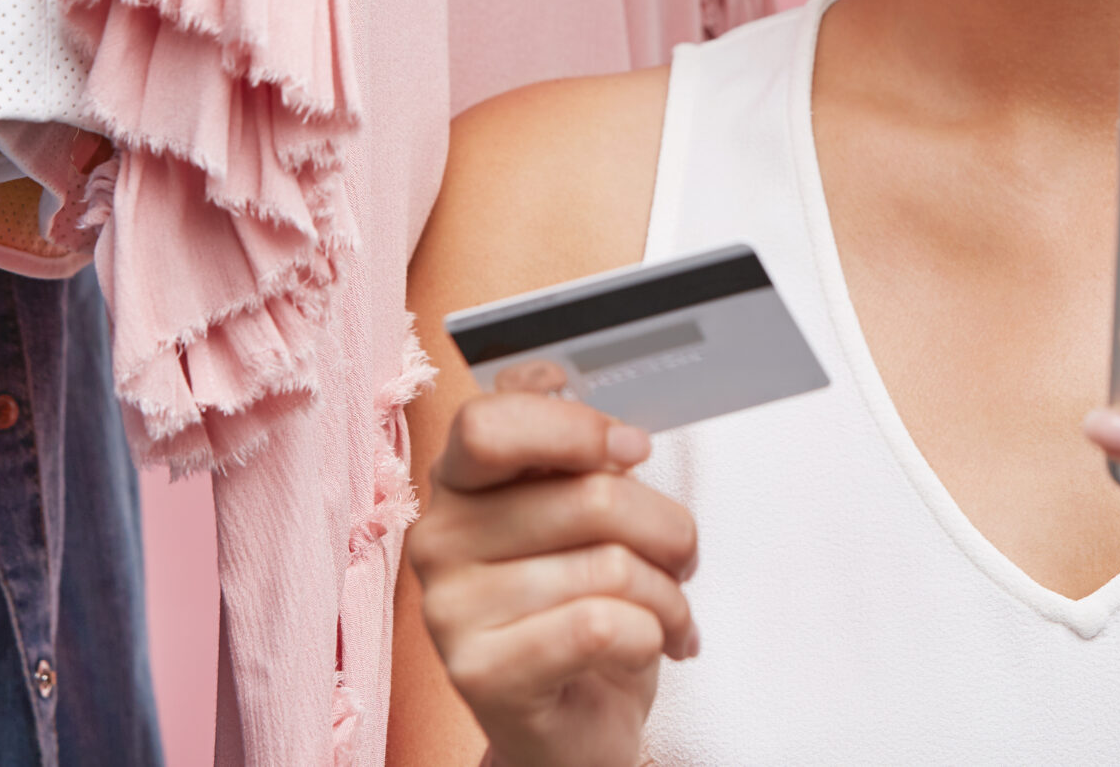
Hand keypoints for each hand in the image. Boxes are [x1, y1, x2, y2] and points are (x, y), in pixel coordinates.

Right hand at [407, 379, 698, 766]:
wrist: (573, 726)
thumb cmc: (582, 608)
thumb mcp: (581, 512)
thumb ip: (570, 445)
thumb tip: (575, 394)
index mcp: (460, 481)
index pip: (491, 421)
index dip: (576, 427)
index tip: (631, 450)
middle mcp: (439, 539)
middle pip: (589, 496)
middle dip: (666, 529)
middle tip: (680, 558)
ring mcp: (451, 610)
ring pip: (610, 566)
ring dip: (668, 595)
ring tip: (666, 614)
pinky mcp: (482, 674)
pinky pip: (602, 625)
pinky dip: (652, 634)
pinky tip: (648, 647)